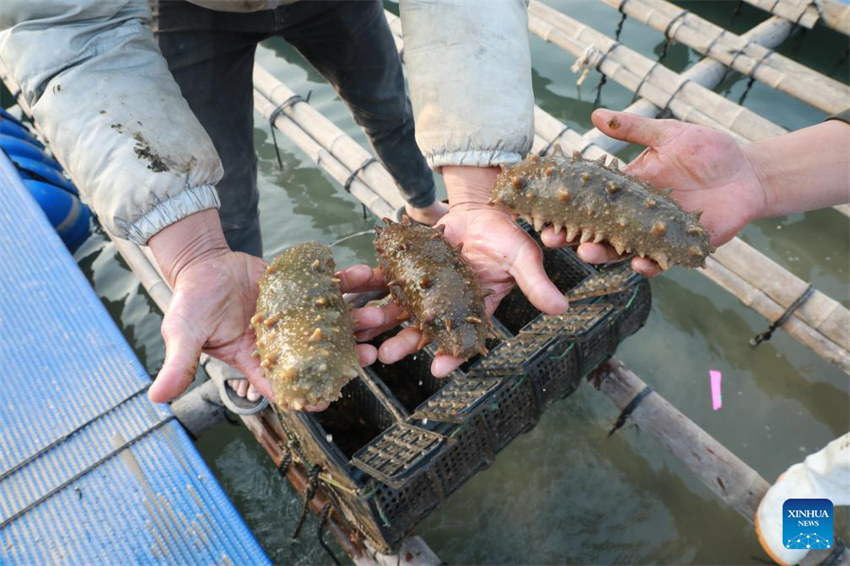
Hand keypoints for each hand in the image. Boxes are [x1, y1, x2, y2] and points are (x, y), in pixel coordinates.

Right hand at [147, 210, 379, 405]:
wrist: (202, 263)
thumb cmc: (191, 301)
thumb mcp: (183, 333)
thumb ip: (178, 364)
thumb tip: (157, 398)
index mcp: (255, 359)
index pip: (282, 384)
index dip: (306, 393)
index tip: (330, 398)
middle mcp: (282, 340)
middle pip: (320, 354)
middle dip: (346, 356)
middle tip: (368, 356)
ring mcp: (295, 315)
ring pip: (332, 322)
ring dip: (357, 320)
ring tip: (379, 317)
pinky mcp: (301, 290)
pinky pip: (329, 288)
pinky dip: (348, 282)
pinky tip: (367, 276)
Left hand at [345, 203, 568, 377]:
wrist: (481, 208)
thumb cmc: (505, 235)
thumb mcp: (523, 258)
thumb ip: (536, 284)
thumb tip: (561, 309)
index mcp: (475, 309)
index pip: (464, 338)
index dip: (453, 355)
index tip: (439, 369)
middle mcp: (446, 304)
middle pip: (423, 330)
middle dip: (404, 343)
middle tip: (385, 356)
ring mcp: (423, 287)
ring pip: (398, 309)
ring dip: (380, 319)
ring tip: (363, 326)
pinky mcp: (406, 267)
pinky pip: (383, 278)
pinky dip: (368, 283)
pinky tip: (352, 288)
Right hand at [541, 108, 767, 275]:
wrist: (747, 172)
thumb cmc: (708, 151)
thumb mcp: (668, 134)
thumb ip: (632, 129)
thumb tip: (595, 115)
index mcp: (625, 189)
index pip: (588, 199)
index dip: (564, 205)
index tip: (540, 207)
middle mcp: (633, 216)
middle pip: (596, 230)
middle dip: (572, 236)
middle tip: (551, 237)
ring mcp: (654, 235)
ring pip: (621, 250)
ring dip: (603, 253)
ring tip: (588, 251)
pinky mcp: (679, 249)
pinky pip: (660, 262)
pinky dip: (649, 265)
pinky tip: (639, 264)